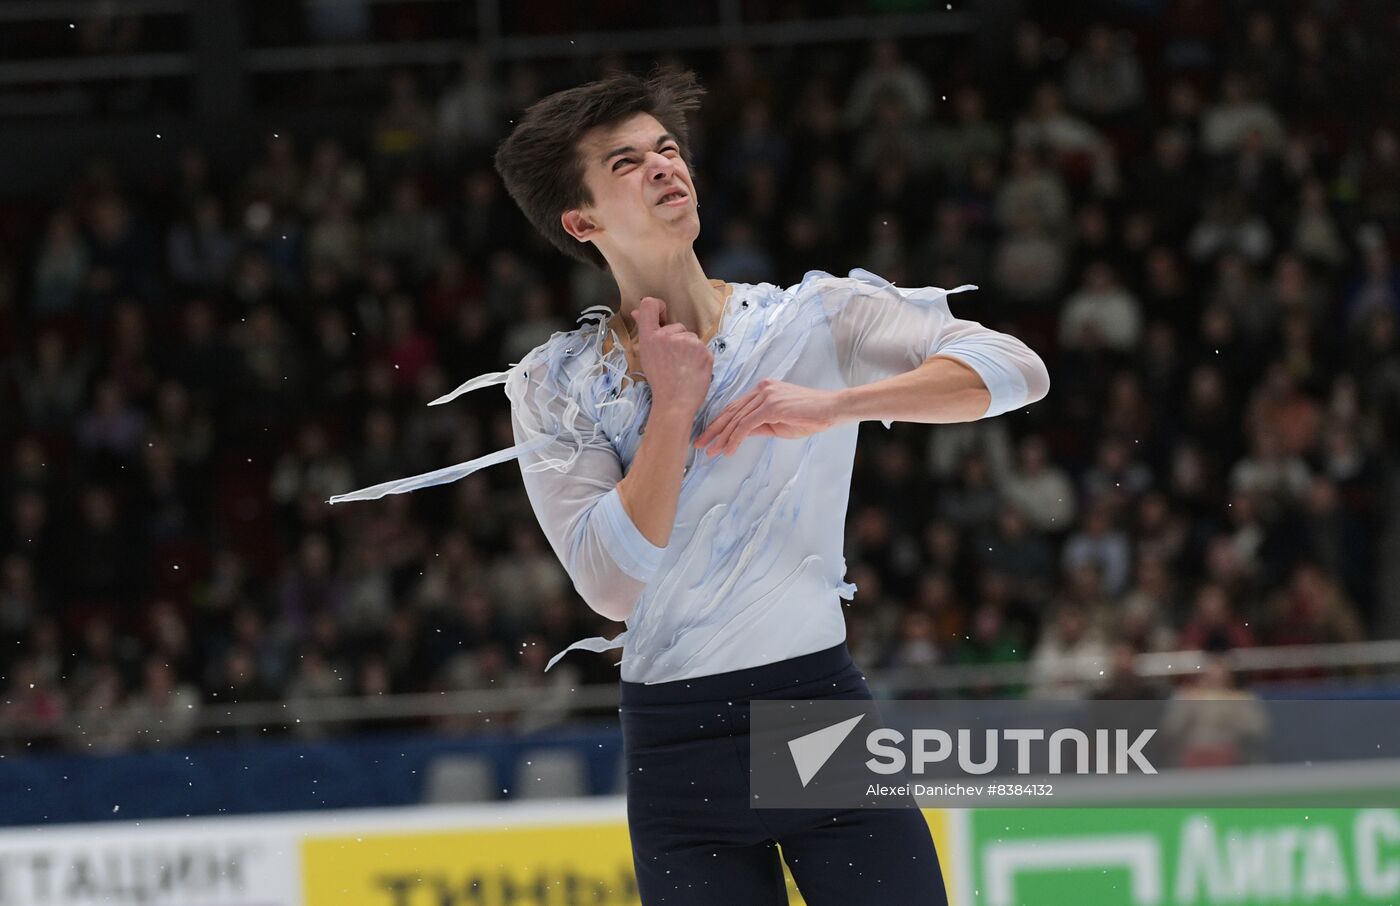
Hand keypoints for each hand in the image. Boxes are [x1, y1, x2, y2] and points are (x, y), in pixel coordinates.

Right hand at [630, 296, 712, 417]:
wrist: (675, 402)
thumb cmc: (659, 380)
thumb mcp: (646, 354)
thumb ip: (644, 331)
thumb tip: (636, 311)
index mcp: (650, 337)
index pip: (649, 305)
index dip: (657, 306)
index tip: (662, 315)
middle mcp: (668, 335)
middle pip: (677, 326)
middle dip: (678, 339)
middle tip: (673, 360)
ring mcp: (688, 342)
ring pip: (691, 337)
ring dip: (690, 349)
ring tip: (684, 367)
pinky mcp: (704, 351)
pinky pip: (703, 348)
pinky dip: (700, 357)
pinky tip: (693, 370)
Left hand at [693, 379, 842, 455]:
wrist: (832, 410)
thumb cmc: (810, 417)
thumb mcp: (779, 424)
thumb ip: (759, 426)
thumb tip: (740, 435)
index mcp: (762, 390)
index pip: (735, 407)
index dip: (719, 423)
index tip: (708, 436)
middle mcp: (761, 389)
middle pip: (730, 411)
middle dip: (714, 430)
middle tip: (700, 444)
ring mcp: (766, 396)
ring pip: (736, 419)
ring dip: (721, 438)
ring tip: (711, 451)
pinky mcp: (771, 406)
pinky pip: (746, 425)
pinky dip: (735, 439)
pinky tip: (728, 450)